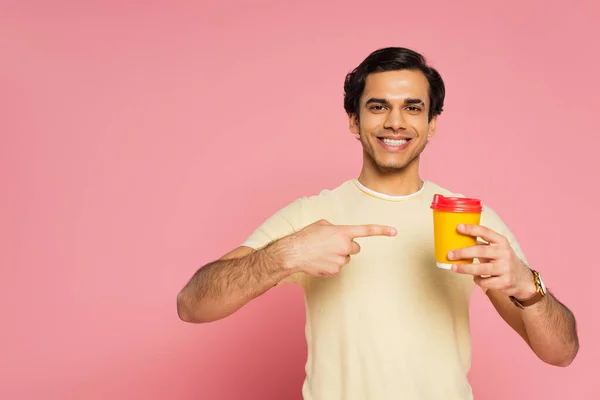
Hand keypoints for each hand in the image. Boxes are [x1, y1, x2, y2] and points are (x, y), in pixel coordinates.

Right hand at [278, 219, 396, 276]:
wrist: (293, 253)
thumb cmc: (306, 236)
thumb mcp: (322, 224)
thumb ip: (335, 228)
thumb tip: (339, 234)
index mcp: (343, 232)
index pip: (366, 230)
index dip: (382, 230)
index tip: (395, 231)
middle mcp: (345, 246)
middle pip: (355, 248)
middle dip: (347, 247)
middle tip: (332, 245)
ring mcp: (341, 260)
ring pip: (346, 258)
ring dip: (337, 255)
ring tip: (322, 252)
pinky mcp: (335, 271)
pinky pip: (338, 267)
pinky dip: (331, 264)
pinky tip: (320, 260)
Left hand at [447, 224, 535, 298]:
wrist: (523, 280)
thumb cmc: (503, 261)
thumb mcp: (497, 249)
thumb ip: (482, 245)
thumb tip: (458, 242)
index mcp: (501, 242)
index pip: (486, 232)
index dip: (471, 229)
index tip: (458, 227)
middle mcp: (505, 253)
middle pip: (480, 251)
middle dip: (462, 252)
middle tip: (449, 254)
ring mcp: (505, 268)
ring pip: (480, 269)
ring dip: (465, 268)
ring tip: (453, 268)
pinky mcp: (504, 282)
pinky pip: (484, 282)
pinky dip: (476, 279)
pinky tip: (475, 277)